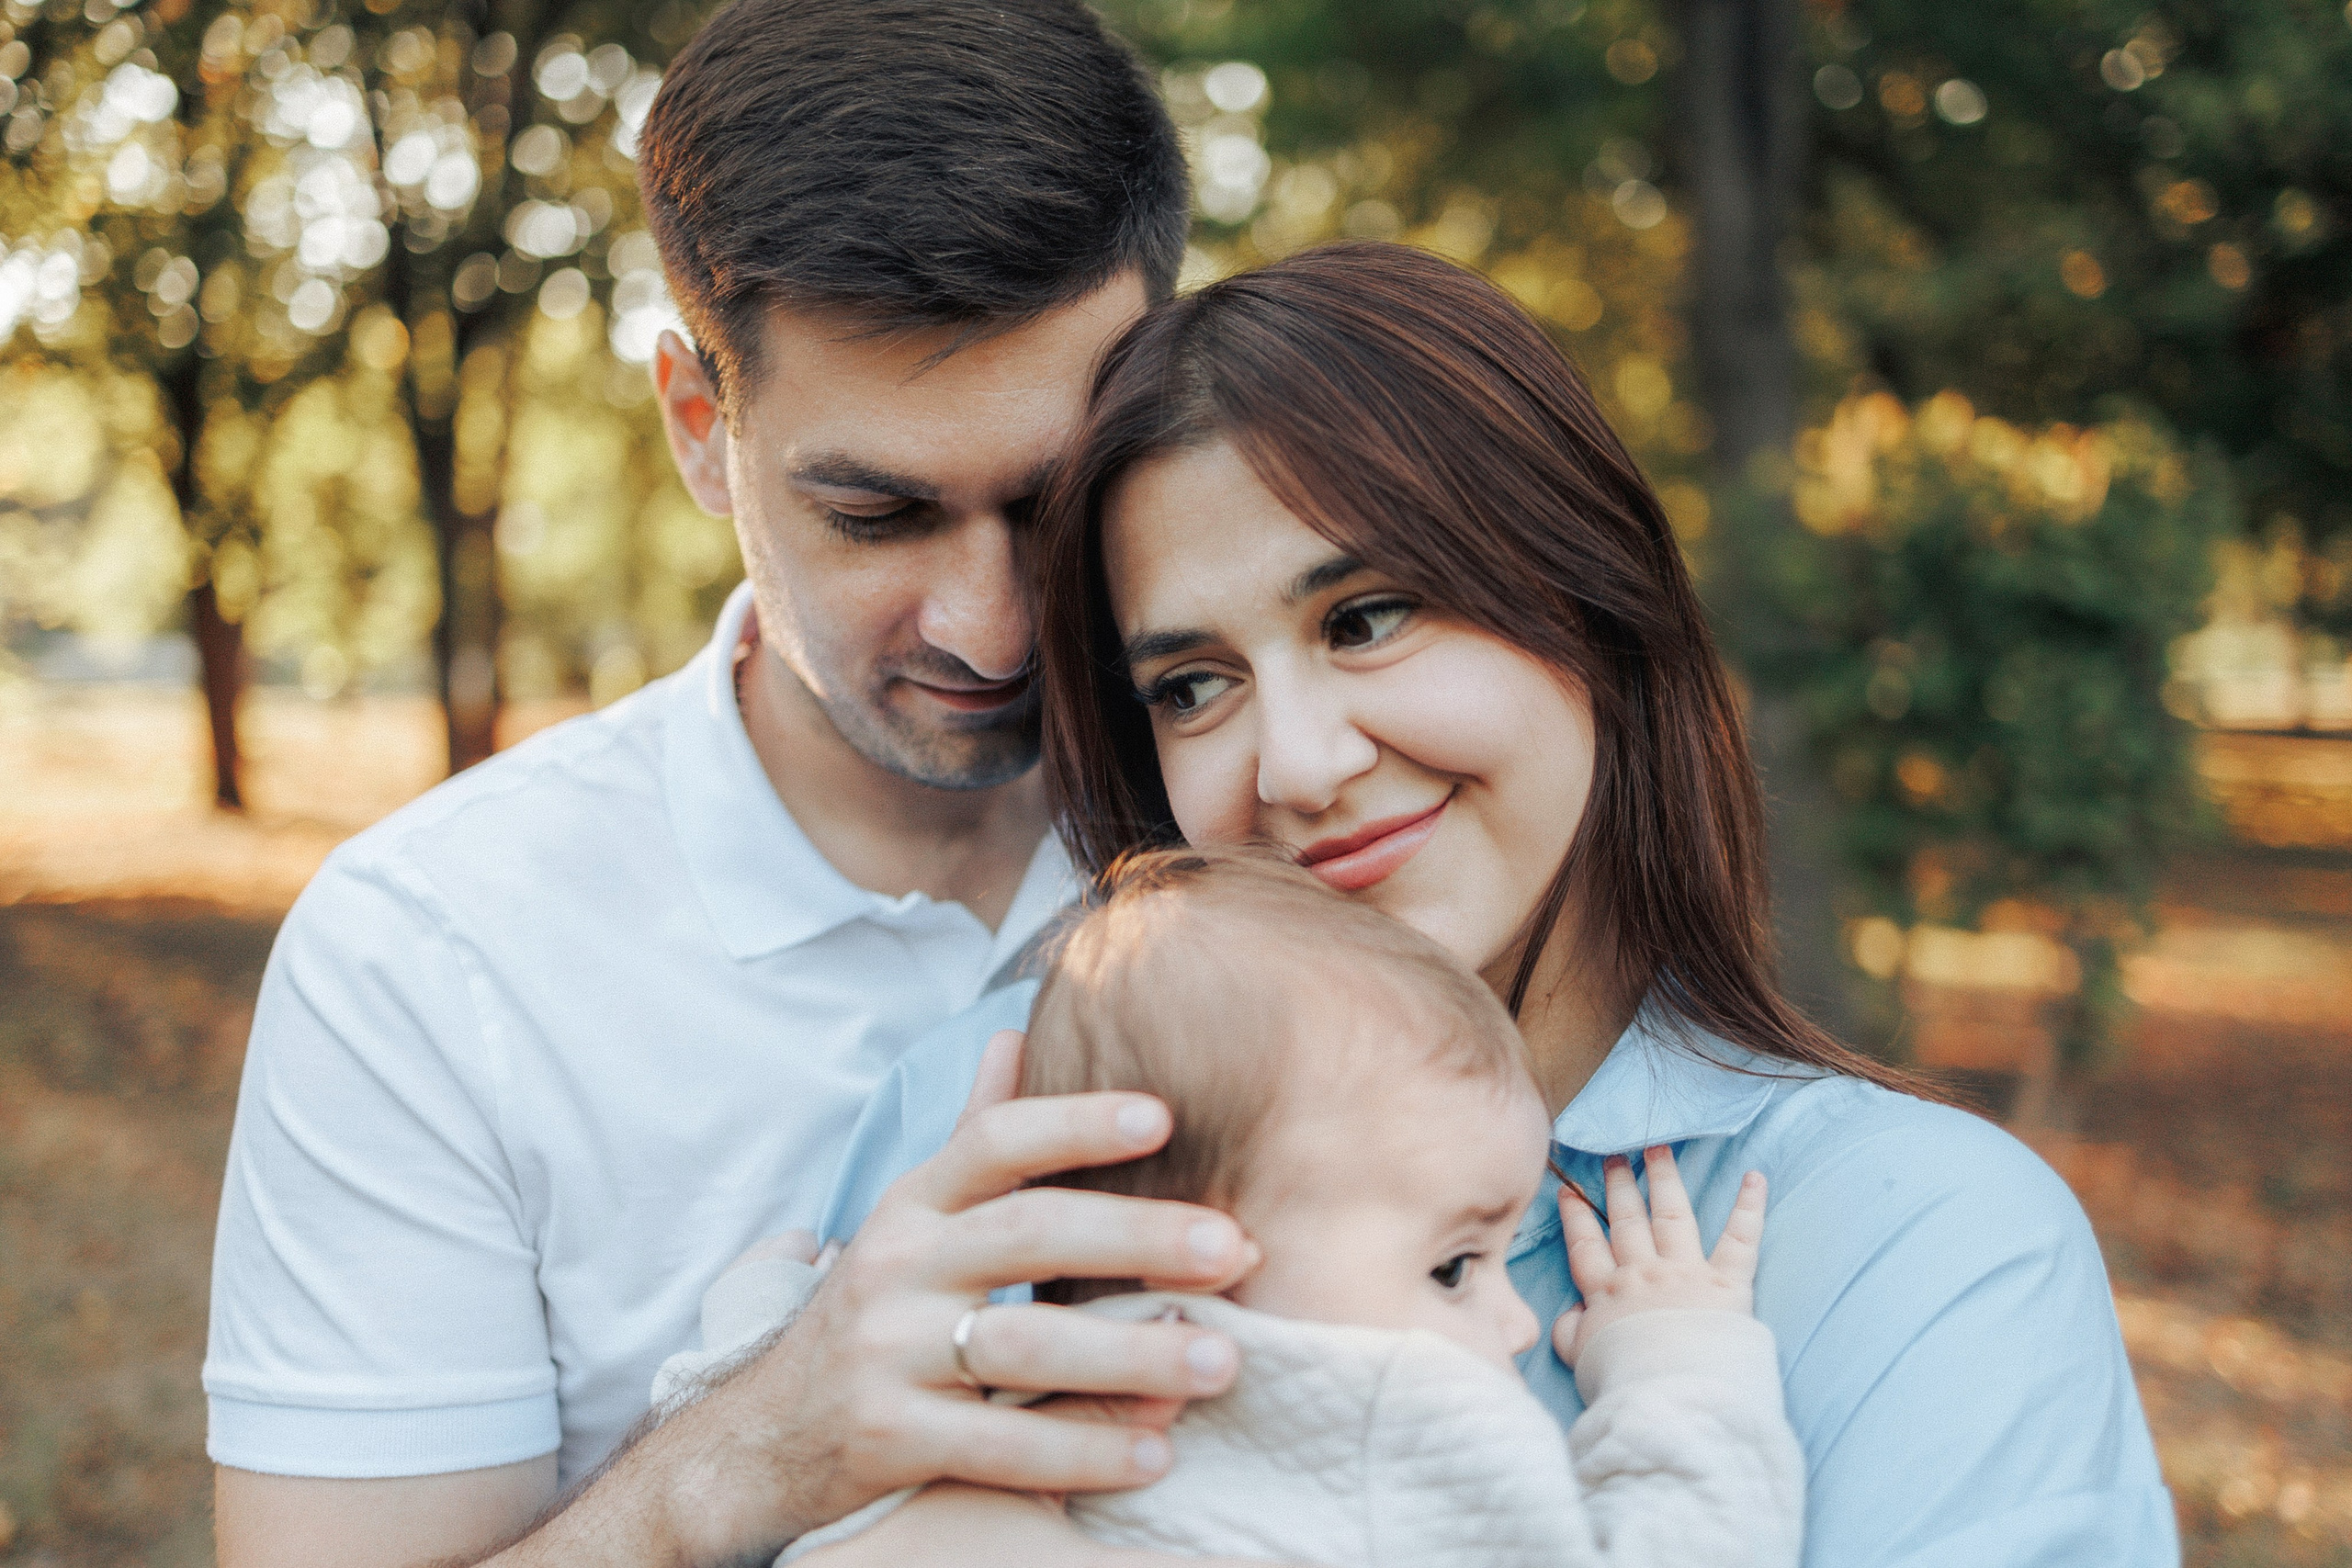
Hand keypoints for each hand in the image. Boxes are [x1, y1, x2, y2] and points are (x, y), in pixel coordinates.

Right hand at [646, 1029, 1256, 1559]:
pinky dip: (1084, 1451)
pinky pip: (1000, 1447)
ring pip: (1023, 1348)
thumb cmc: (878, 1310)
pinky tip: (1157, 1453)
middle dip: (1140, 1238)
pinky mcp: (888, 1439)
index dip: (1075, 1122)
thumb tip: (1013, 1032)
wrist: (767, 1436)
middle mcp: (895, 1266)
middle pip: (1028, 1234)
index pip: (993, 1143)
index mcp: (913, 1204)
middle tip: (1237, 1249)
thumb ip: (971, 1135)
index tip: (1164, 1117)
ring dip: (1133, 1356)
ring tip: (1223, 1360)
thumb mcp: (913, 1217)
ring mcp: (886, 1354)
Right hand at [1550, 1145, 1764, 1367]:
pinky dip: (1749, 1207)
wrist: (1669, 1398)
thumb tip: (1570, 1313)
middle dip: (1619, 1187)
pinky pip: (1740, 1238)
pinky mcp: (1726, 1282)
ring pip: (1672, 1215)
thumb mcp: (1580, 1359)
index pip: (1586, 1245)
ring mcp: (1685, 1272)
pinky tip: (1754, 1177)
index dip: (1576, 1217)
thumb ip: (1570, 1331)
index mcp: (1606, 1293)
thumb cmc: (1623, 1383)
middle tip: (1614, 1157)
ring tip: (1658, 1149)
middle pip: (1627, 1221)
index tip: (1569, 1191)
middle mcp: (1643, 1273)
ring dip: (1664, 1179)